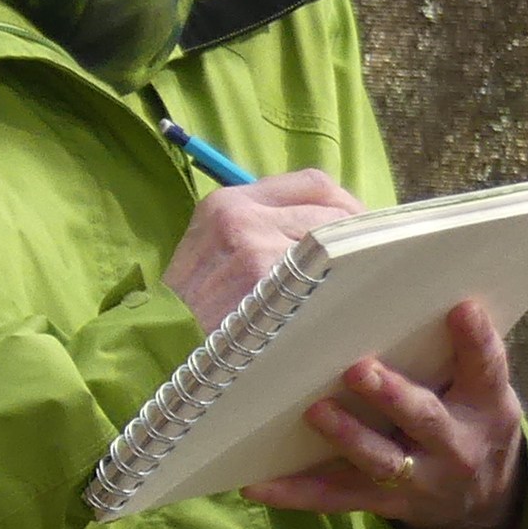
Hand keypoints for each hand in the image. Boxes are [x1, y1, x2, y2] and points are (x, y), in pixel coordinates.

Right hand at [161, 169, 367, 330]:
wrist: (163, 345)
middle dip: (353, 241)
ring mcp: (255, 247)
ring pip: (334, 246)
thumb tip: (333, 226)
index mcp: (229, 202)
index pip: (313, 184)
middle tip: (364, 268)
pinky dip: (342, 292)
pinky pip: (327, 278)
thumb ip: (264, 228)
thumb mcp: (216, 250)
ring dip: (350, 268)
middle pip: (332, 212)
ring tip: (349, 291)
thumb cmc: (197, 305)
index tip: (355, 233)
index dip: (343, 207)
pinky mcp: (267, 281)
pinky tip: (340, 308)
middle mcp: (241, 215)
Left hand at [249, 297, 527, 528]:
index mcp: (485, 405)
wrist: (484, 500)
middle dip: (392, 396)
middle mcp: (456, 446)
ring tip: (316, 411)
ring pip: (380, 461)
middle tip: (358, 368)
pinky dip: (293, 493)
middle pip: (425, 419)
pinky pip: (334, 498)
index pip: (486, 368)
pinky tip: (255, 483)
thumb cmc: (467, 417)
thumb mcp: (480, 388)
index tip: (461, 308)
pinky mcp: (383, 502)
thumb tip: (397, 289)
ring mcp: (420, 479)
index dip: (475, 339)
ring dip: (347, 437)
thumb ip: (453, 350)